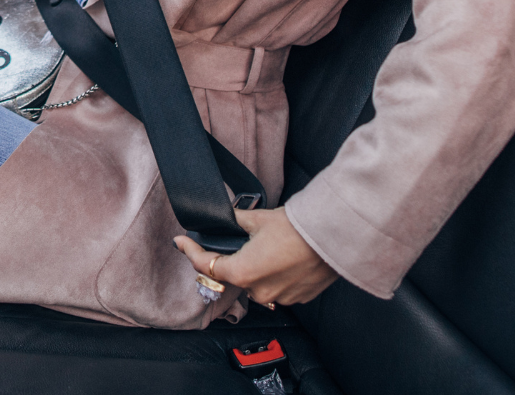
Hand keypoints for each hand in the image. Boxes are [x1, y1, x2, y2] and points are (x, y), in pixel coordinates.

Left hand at [173, 206, 337, 307]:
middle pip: (234, 276)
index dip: (191, 252)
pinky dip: (277, 276)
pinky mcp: (298, 298)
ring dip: (257, 269)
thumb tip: (226, 216)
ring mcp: (280, 297)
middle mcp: (258, 291)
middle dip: (234, 259)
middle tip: (241, 240)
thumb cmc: (297, 227)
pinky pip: (278, 288)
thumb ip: (236, 220)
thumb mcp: (258, 218)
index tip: (182, 243)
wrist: (333, 236)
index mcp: (242, 272)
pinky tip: (286, 258)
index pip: (207, 266)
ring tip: (271, 247)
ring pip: (257, 283)